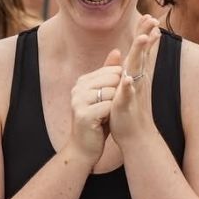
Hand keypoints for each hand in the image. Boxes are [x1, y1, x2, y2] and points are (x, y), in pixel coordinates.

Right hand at [67, 48, 122, 165]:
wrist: (84, 148)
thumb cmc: (98, 121)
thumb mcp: (104, 94)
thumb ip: (109, 72)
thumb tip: (117, 51)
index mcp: (83, 81)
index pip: (113, 71)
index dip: (120, 85)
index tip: (114, 98)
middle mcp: (78, 88)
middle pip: (114, 80)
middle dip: (118, 96)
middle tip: (109, 110)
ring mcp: (78, 100)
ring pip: (112, 93)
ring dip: (115, 107)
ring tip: (105, 116)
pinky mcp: (83, 114)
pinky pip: (108, 107)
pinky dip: (111, 115)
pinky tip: (104, 122)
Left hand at [110, 15, 160, 146]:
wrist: (136, 137)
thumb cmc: (132, 110)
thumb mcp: (133, 85)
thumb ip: (136, 69)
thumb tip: (141, 58)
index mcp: (137, 75)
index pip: (142, 50)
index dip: (146, 33)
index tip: (151, 16)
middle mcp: (138, 80)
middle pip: (143, 54)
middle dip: (147, 35)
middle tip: (154, 18)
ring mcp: (134, 92)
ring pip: (137, 69)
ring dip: (140, 54)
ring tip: (144, 38)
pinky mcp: (126, 105)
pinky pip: (127, 94)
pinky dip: (127, 86)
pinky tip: (127, 79)